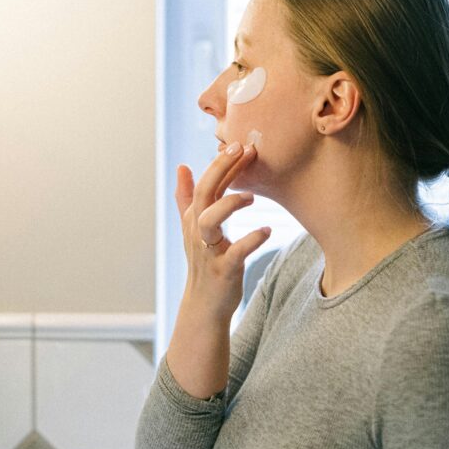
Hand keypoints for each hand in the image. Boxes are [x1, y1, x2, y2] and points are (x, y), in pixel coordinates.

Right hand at [176, 143, 270, 319]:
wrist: (205, 304)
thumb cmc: (204, 262)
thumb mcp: (193, 228)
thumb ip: (187, 197)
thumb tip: (182, 166)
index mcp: (194, 218)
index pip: (205, 183)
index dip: (221, 163)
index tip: (241, 144)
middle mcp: (198, 231)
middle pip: (203, 194)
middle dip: (220, 169)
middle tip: (243, 149)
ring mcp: (209, 251)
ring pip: (210, 221)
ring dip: (229, 204)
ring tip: (252, 197)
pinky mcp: (223, 270)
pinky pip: (235, 253)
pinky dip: (251, 240)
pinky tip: (266, 230)